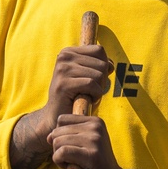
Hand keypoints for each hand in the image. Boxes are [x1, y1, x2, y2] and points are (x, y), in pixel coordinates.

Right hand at [9, 45, 113, 168]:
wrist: (57, 117)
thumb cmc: (77, 97)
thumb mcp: (89, 77)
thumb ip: (100, 67)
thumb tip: (111, 65)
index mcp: (69, 52)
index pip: (99, 51)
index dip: (104, 67)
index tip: (93, 79)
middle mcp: (64, 56)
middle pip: (102, 63)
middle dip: (101, 81)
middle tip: (88, 91)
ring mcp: (62, 69)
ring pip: (98, 75)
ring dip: (98, 90)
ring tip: (86, 96)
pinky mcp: (64, 84)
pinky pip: (92, 85)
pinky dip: (95, 96)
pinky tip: (86, 100)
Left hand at [48, 114, 128, 168]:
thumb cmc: (95, 167)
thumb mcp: (85, 144)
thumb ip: (69, 134)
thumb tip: (49, 136)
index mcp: (96, 122)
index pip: (62, 119)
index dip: (60, 136)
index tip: (72, 149)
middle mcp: (96, 127)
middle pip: (57, 131)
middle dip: (58, 147)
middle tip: (72, 160)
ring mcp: (95, 140)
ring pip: (58, 142)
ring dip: (58, 156)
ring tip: (73, 164)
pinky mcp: (92, 155)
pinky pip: (62, 152)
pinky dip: (59, 162)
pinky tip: (70, 168)